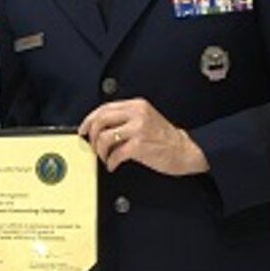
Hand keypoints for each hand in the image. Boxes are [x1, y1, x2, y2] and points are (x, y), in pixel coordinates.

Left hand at [79, 98, 208, 176]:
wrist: (185, 151)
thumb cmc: (165, 138)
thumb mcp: (146, 119)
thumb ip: (126, 118)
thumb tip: (100, 126)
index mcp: (137, 105)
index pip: (104, 108)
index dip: (89, 120)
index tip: (83, 130)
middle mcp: (137, 114)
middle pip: (100, 120)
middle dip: (90, 135)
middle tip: (91, 145)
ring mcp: (138, 129)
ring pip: (104, 137)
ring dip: (99, 151)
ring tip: (104, 157)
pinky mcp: (140, 146)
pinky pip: (115, 154)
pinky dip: (110, 162)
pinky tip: (113, 165)